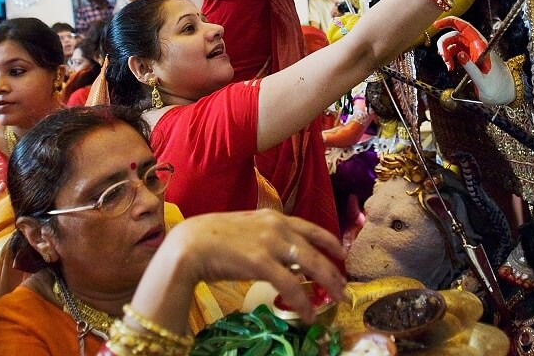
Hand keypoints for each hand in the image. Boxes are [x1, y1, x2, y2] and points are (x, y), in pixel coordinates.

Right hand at [168, 210, 345, 322]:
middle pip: (317, 250)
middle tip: (344, 287)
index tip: (342, 255)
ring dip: (327, 286)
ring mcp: (270, 243)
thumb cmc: (213, 238)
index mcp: (274, 217)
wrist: (189, 244)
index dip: (331, 243)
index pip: (312, 228)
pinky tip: (308, 316)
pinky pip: (291, 287)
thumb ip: (270, 240)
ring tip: (335, 301)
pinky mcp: (261, 262)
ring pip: (312, 266)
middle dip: (334, 271)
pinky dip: (303, 304)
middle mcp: (277, 226)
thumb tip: (289, 261)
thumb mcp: (248, 231)